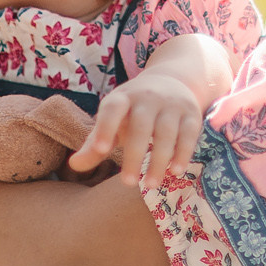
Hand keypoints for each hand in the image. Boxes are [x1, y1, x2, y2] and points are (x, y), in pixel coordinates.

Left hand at [73, 71, 204, 184]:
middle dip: (134, 155)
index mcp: (122, 97)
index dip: (106, 127)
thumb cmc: (133, 109)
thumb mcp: (112, 119)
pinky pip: (189, 134)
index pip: (113, 109)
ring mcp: (171, 104)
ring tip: (150, 185)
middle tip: (127, 183)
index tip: (101, 150)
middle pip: (140, 127)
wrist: (171, 80)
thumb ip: (94, 144)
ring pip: (166, 133)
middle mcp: (147, 97)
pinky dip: (183, 153)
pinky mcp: (192, 114)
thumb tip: (73, 166)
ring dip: (159, 160)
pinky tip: (175, 172)